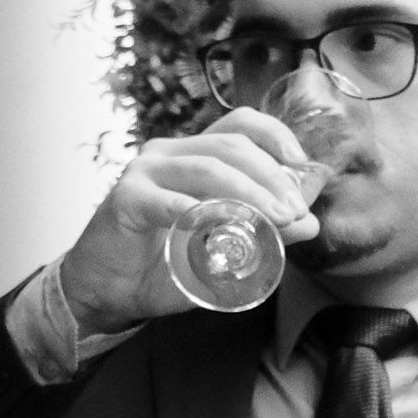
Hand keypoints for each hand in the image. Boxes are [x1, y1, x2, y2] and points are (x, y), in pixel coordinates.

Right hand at [55, 107, 324, 336]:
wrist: (108, 293)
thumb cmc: (161, 267)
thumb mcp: (220, 248)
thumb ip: (262, 232)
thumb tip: (309, 224)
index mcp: (192, 154)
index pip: (240, 124)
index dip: (276, 136)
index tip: (301, 164)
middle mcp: (168, 154)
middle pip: (231, 145)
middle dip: (271, 177)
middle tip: (292, 212)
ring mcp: (145, 172)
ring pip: (206, 168)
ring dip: (247, 193)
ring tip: (272, 220)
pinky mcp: (126, 199)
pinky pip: (166, 200)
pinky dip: (195, 211)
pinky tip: (213, 225)